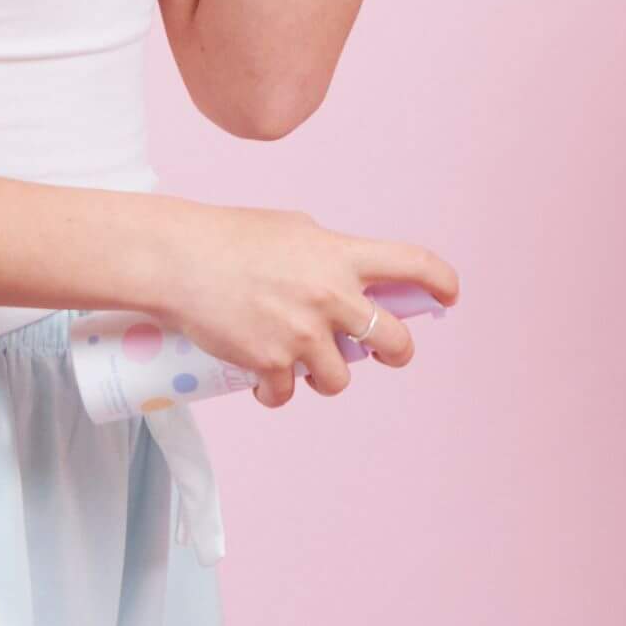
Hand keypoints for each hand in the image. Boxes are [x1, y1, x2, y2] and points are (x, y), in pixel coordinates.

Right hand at [151, 202, 460, 406]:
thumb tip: (348, 280)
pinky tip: (262, 384)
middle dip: (394, 352)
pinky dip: (274, 393)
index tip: (448, 296)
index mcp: (339, 255)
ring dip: (324, 375)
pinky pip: (286, 394)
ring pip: (340, 378)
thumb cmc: (228, 237)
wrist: (177, 260)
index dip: (440, 282)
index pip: (413, 265)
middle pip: (394, 342)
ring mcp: (303, 334)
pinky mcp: (271, 363)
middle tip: (381, 351)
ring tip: (300, 362)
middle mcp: (330, 296)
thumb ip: (327, 256)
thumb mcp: (291, 230)